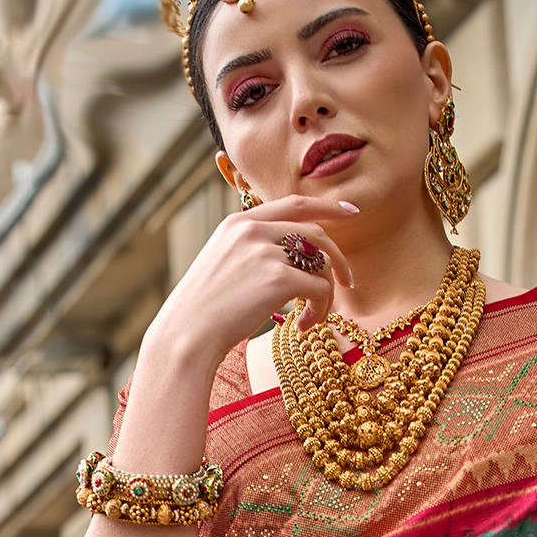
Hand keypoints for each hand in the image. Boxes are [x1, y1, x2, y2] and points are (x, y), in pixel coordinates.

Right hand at [146, 195, 356, 368]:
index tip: (350, 211)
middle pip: (316, 232)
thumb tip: (291, 256)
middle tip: (348, 281)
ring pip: (321, 263)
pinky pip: (320, 289)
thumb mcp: (222, 263)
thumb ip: (252, 249)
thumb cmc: (204, 310)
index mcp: (239, 222)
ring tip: (313, 317)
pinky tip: (304, 327)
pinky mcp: (278, 279)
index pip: (294, 203)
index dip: (327, 206)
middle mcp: (253, 230)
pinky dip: (320, 310)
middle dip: (338, 257)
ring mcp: (265, 252)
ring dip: (327, 293)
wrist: (186, 333)